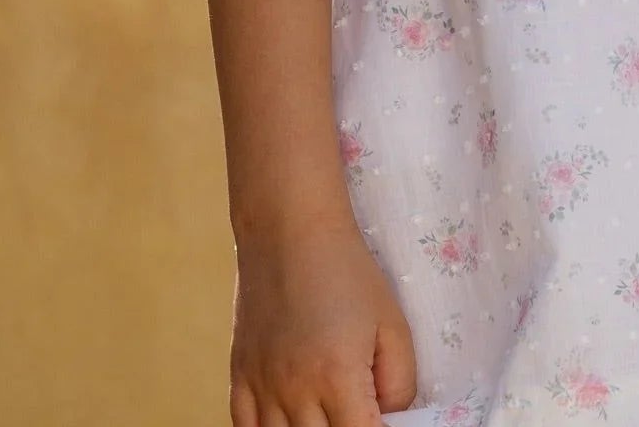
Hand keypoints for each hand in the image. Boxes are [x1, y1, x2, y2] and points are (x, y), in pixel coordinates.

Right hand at [229, 209, 417, 425]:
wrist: (291, 230)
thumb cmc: (348, 272)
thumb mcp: (392, 323)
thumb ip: (399, 383)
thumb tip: (388, 418)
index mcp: (338, 378)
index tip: (378, 419)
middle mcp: (295, 391)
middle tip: (354, 411)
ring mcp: (262, 386)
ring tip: (326, 414)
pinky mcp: (239, 376)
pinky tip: (286, 423)